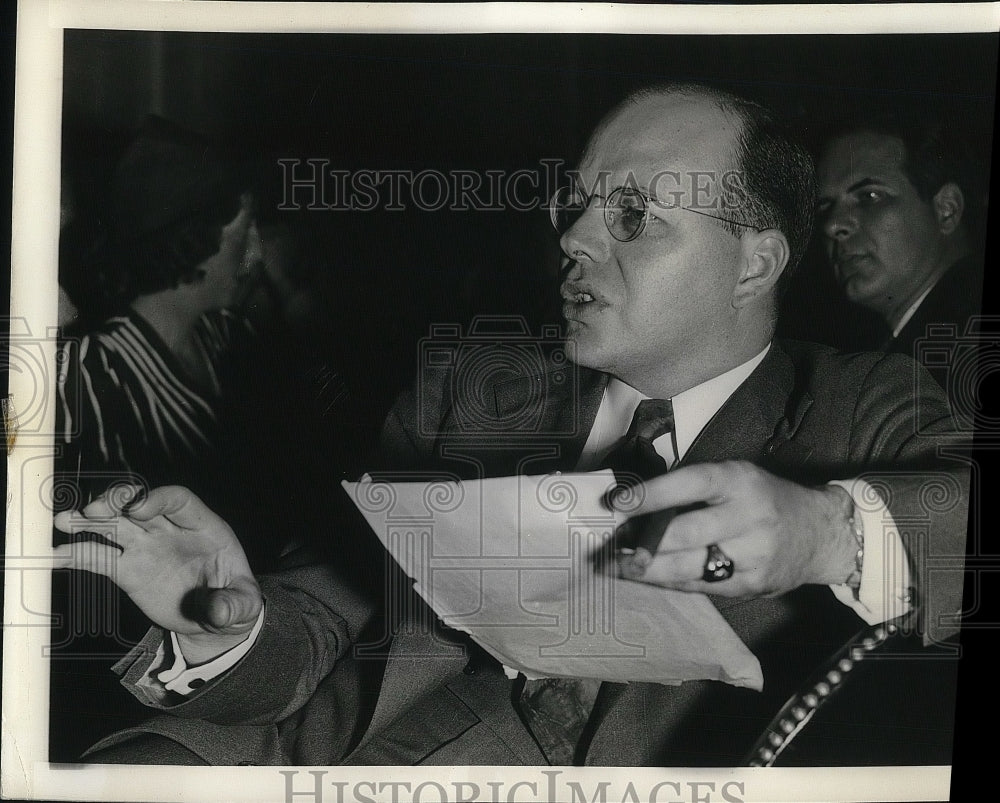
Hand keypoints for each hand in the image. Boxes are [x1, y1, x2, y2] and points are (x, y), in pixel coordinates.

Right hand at [53, 485, 261, 661]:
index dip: (157, 498)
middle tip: (96, 510)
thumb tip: (218, 610)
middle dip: (118, 503)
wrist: (216, 620)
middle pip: (140, 505)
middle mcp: (171, 531)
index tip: (137, 508)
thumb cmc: (235, 601)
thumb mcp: (244, 605)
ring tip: (64, 521)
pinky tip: (53, 557)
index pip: (177, 499)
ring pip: (115, 525)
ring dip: (90, 521)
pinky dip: (76, 555)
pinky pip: (99, 559)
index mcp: (203, 527)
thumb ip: (233, 604)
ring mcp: (147, 549)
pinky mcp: (128, 571)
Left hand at [610, 461, 857, 596]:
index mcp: (739, 481)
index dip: (649, 495)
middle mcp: (747, 517)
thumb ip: (692, 488)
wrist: (820, 533)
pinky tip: (646, 578)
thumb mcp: (734, 477)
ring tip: (614, 566)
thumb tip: (634, 504)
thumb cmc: (762, 498)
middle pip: (683, 535)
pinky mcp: (751, 585)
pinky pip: (699, 586)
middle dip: (640, 542)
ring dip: (645, 570)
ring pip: (687, 567)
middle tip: (607, 544)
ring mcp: (752, 555)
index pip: (688, 485)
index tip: (616, 504)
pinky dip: (668, 582)